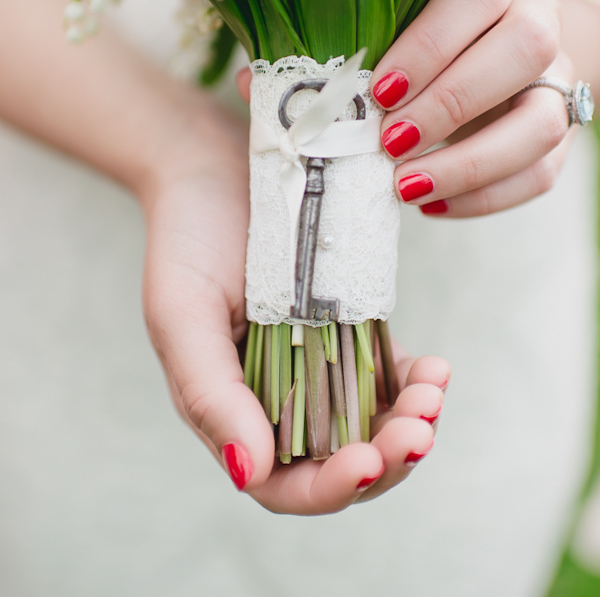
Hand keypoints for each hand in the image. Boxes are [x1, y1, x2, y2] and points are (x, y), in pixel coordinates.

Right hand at [141, 94, 449, 514]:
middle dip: (386, 457)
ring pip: (372, 422)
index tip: (367, 461)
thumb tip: (250, 473)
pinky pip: (386, 371)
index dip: (329, 487)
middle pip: (340, 460)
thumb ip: (210, 395)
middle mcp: (276, 395)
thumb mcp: (182, 314)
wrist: (213, 165)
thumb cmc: (187, 236)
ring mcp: (316, 362)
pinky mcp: (346, 325)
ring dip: (410, 421)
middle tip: (419, 431)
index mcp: (228, 408)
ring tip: (434, 391)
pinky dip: (413, 379)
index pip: (284, 482)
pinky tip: (434, 366)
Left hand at [371, 0, 573, 216]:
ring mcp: (558, 76)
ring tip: (406, 185)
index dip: (432, 44)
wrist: (491, 43)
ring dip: (470, 163)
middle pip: (526, 48)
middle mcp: (540, 16)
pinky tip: (432, 204)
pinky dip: (484, 197)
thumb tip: (306, 94)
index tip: (381, 90)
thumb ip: (365, 41)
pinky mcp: (561, 129)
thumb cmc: (422, 28)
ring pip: (542, 123)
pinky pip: (541, 172)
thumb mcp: (397, 17)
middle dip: (451, 103)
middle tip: (391, 140)